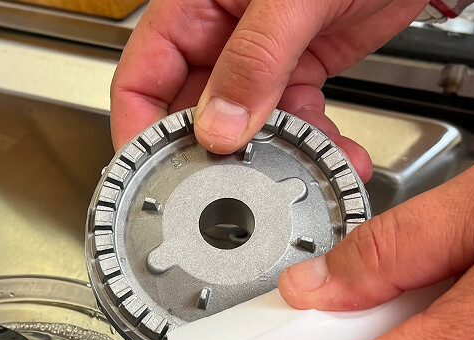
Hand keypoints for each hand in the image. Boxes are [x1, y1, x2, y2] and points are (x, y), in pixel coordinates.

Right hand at [111, 0, 430, 177]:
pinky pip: (293, 117)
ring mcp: (260, 56)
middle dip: (214, 154)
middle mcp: (220, 34)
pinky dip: (314, 140)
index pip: (141, 78)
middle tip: (231, 187)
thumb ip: (254, 61)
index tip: (153, 175)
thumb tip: (219, 126)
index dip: (140, 130)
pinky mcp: (299, 68)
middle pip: (191, 111)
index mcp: (194, 6)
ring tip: (299, 171)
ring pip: (246, 124)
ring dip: (274, 154)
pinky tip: (334, 153)